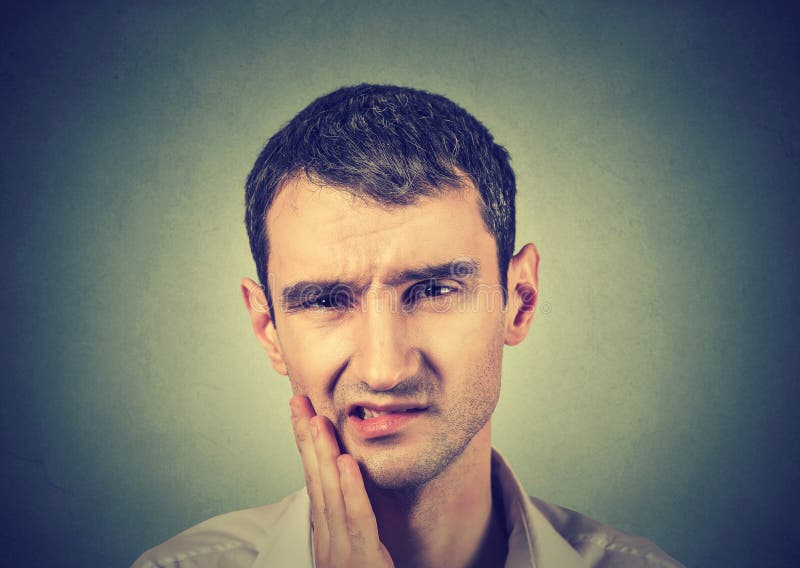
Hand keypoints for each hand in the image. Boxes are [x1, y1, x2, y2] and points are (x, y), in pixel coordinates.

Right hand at [290, 395, 393, 567]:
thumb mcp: (357, 553)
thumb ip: (350, 522)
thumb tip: (346, 488)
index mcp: (328, 535)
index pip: (314, 481)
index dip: (306, 444)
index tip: (302, 412)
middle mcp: (328, 540)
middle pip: (315, 480)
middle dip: (306, 439)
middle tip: (298, 401)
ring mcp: (341, 553)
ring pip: (331, 495)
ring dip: (323, 455)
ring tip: (318, 420)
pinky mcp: (361, 564)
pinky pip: (357, 522)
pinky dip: (351, 491)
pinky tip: (347, 464)